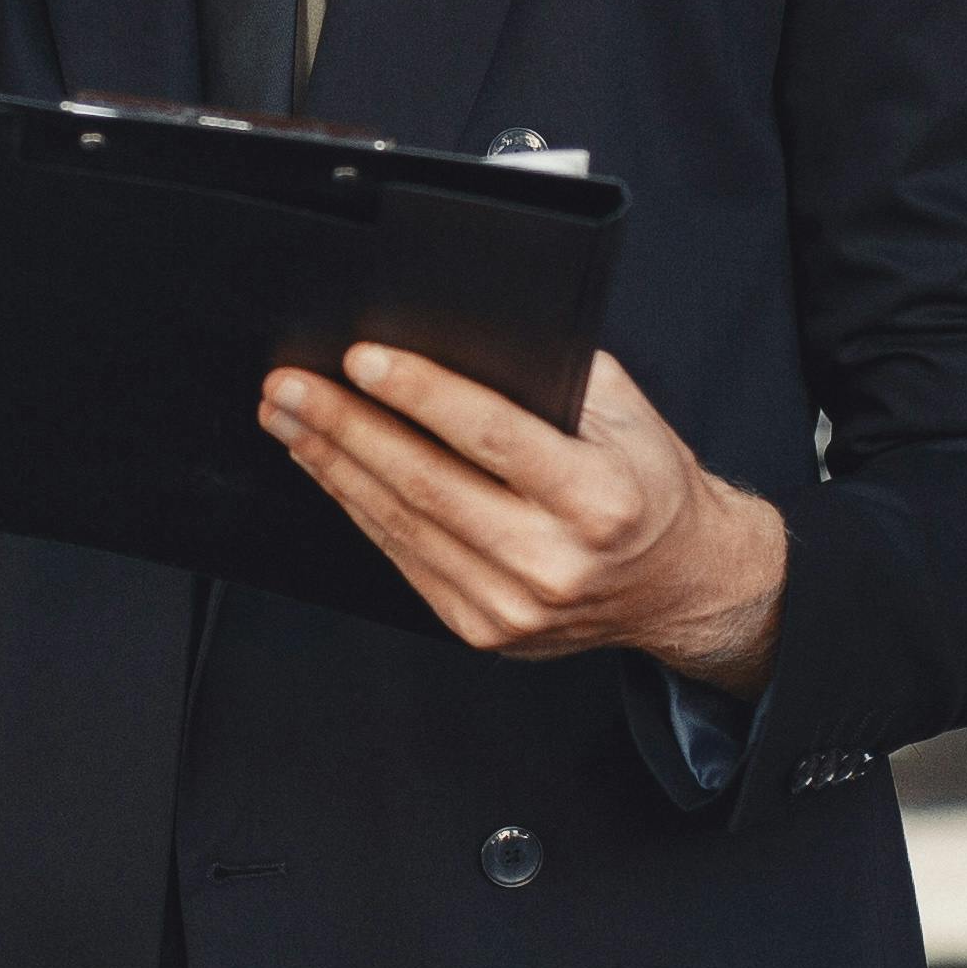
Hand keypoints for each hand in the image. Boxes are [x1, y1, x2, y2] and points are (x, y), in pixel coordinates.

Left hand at [257, 345, 784, 685]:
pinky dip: (358, 508)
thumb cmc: (646, 483)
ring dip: (334, 466)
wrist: (678, 582)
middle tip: (289, 387)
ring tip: (288, 419)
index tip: (360, 358)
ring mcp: (515, 605)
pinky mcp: (484, 629)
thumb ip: (547, 375)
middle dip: (346, 428)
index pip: (493, 437)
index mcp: (600, 498)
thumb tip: (446, 338)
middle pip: (427, 484)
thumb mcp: (624, 413)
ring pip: (402, 525)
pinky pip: (404, 560)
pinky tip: (328, 468)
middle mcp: (557, 561)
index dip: (420, 394)